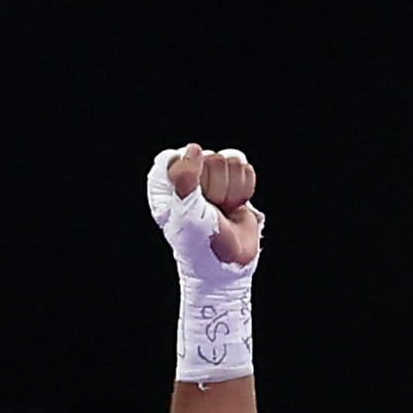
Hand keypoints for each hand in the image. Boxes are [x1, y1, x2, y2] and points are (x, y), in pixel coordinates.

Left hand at [145, 145, 260, 386]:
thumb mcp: (185, 212)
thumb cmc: (200, 244)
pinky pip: (245, 167)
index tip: (191, 198)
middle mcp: (188, 179)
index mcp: (166, 186)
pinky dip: (244, 189)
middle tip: (211, 211)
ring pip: (230, 160)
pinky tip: (235, 207)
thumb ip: (184, 178)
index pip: (175, 157)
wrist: (228, 264)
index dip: (188, 175)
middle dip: (215, 187)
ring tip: (222, 211)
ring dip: (231, 190)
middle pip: (209, 157)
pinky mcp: (234, 182)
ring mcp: (213, 179)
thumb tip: (194, 149)